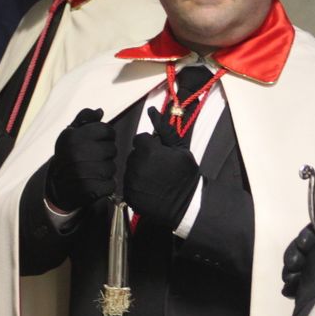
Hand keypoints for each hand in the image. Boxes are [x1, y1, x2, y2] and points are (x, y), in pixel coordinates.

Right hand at [44, 108, 116, 213]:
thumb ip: (85, 119)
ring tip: (94, 171)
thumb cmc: (69, 156)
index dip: (107, 136)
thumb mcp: (71, 134)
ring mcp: (81, 173)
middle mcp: (76, 153)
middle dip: (107, 154)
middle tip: (95, 159)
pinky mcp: (88, 190)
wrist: (57, 186)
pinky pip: (111, 184)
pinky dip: (106, 186)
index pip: (107, 131)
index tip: (99, 142)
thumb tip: (100, 112)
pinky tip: (96, 183)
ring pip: (112, 167)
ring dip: (107, 171)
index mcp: (73, 137)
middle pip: (112, 149)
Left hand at [123, 107, 200, 230]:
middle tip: (159, 167)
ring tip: (155, 179)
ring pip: (130, 168)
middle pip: (134, 154)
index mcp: (148, 150)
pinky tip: (150, 189)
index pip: (140, 139)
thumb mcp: (180, 149)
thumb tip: (151, 109)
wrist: (186, 205)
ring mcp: (131, 181)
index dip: (151, 145)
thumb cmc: (185, 175)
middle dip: (144, 157)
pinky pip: (128, 183)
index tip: (160, 154)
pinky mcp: (129, 195)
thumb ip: (164, 129)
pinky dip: (137, 185)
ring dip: (140, 170)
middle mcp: (136, 165)